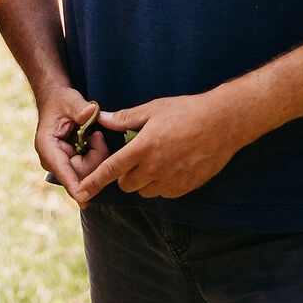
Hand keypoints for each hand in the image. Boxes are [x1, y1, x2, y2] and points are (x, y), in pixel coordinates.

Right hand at [35, 87, 112, 199]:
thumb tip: (91, 112)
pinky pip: (89, 168)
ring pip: (87, 173)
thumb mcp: (70, 99)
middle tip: (97, 135)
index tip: (84, 200)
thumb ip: (80, 107)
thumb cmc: (61, 100)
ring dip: (97, 155)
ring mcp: (62, 165)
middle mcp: (53, 160)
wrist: (55, 101)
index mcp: (47, 147)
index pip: (62, 171)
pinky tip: (92, 141)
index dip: (74, 185)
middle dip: (95, 157)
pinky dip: (95, 155)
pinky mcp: (71, 165)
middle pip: (80, 174)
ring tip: (94, 135)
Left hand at [72, 90, 246, 205]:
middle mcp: (155, 169)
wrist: (222, 123)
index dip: (93, 182)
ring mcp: (171, 181)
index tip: (80, 191)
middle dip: (124, 175)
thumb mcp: (153, 109)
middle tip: (134, 157)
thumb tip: (102, 118)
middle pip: (127, 185)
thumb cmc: (186, 111)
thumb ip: (125, 118)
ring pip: (145, 191)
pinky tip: (171, 165)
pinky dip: (162, 184)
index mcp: (143, 148)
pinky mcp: (185, 188)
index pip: (111, 170)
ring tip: (155, 159)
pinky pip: (165, 193)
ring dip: (144, 181)